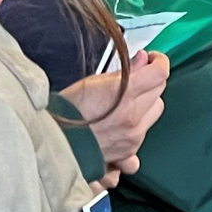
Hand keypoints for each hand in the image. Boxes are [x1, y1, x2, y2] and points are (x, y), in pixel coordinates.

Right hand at [59, 52, 169, 181]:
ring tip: (125, 104)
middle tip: (135, 80)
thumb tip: (144, 59)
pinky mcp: (128, 152)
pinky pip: (144, 136)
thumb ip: (125, 70)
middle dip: (150, 82)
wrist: (51, 142)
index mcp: (125, 93)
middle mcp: (133, 116)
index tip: (153, 59)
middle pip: (159, 92)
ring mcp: (133, 136)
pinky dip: (138, 130)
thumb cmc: (65, 111)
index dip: (159, 62)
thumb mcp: (93, 81)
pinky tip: (125, 128)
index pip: (160, 73)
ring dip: (146, 105)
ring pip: (154, 113)